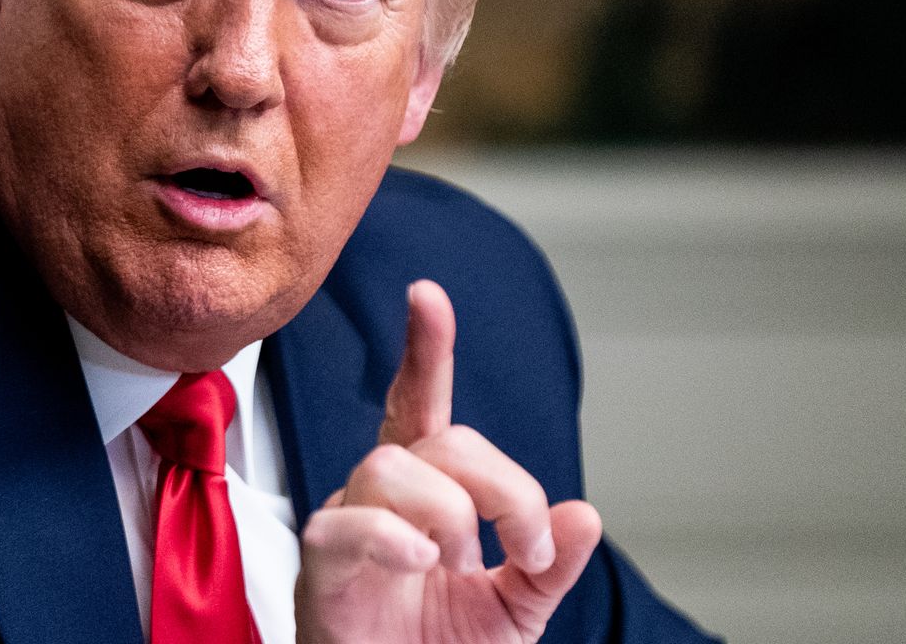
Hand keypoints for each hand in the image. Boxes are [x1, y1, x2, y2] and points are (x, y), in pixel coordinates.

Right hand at [295, 279, 602, 642]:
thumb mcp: (518, 609)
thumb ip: (549, 563)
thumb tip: (584, 515)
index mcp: (428, 494)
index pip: (421, 406)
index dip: (425, 350)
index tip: (427, 295)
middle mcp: (384, 499)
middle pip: (438, 439)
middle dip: (502, 486)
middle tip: (524, 549)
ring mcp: (347, 527)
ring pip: (389, 467)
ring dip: (449, 514)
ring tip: (461, 568)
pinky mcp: (321, 568)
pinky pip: (345, 526)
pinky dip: (392, 539)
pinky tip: (422, 564)